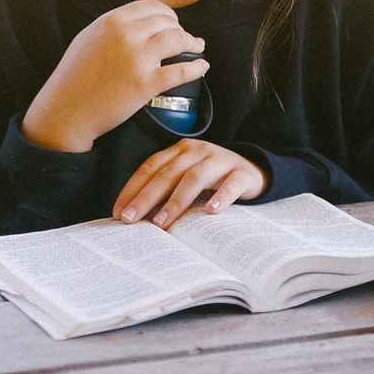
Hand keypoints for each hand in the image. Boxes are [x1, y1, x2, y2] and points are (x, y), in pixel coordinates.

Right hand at [22, 0, 209, 153]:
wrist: (65, 110)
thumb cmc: (73, 78)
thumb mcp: (88, 39)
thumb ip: (112, 27)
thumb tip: (139, 23)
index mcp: (111, 21)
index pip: (151, 7)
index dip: (168, 15)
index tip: (173, 23)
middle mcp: (125, 35)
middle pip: (168, 23)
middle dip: (181, 30)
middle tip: (186, 39)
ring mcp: (137, 59)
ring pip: (178, 40)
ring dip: (193, 43)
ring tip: (197, 48)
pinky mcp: (145, 84)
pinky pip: (181, 71)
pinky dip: (196, 68)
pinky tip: (202, 67)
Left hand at [114, 139, 267, 228]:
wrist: (255, 171)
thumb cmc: (213, 180)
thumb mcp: (187, 179)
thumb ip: (166, 190)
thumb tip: (136, 217)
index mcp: (180, 151)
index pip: (150, 167)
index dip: (132, 188)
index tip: (118, 211)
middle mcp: (198, 151)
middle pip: (168, 174)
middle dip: (146, 197)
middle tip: (131, 219)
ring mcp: (221, 160)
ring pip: (194, 178)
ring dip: (175, 202)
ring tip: (162, 223)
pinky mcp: (242, 173)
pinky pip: (230, 185)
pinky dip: (220, 198)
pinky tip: (210, 212)